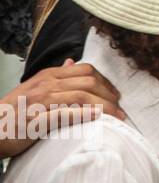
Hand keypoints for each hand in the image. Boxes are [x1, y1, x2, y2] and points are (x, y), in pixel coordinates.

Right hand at [0, 59, 123, 158]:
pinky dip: (85, 114)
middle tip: (120, 107)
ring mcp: (40, 101)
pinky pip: (66, 113)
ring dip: (104, 106)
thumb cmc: (14, 112)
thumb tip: (71, 62)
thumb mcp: (33, 87)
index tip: (115, 94)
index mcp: (47, 75)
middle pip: (88, 82)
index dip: (105, 81)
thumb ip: (55, 76)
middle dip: (109, 94)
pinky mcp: (36, 119)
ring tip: (118, 117)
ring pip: (82, 97)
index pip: (86, 70)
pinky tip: (99, 117)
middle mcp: (45, 84)